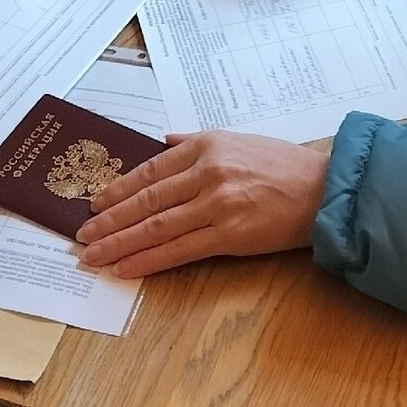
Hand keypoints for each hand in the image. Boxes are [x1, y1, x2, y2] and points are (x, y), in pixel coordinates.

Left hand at [78, 133, 328, 276]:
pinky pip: (179, 250)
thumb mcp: (237, 139)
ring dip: (120, 243)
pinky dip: (148, 260)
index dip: (118, 190)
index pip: (150, 170)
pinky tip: (126, 267)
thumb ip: (196, 142)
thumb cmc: (284, 165)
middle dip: (110, 220)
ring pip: (156, 226)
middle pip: (146, 200)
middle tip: (82, 236)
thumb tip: (163, 142)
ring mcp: (216, 204)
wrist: (324, 189)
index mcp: (205, 145)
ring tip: (93, 255)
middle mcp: (206, 172)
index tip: (95, 205)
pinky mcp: (229, 234)